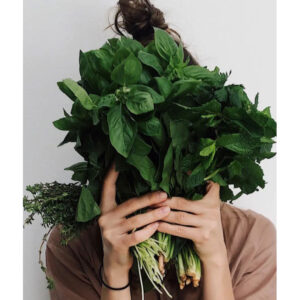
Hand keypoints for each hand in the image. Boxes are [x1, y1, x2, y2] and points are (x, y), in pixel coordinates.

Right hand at [98, 164, 169, 284]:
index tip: (118, 160)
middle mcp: (105, 218)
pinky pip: (137, 235)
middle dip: (148, 198)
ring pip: (136, 220)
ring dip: (153, 214)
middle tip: (164, 194)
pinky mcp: (117, 244)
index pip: (107, 187)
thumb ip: (128, 207)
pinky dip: (149, 230)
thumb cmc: (121, 236)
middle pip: (129, 204)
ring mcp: (110, 232)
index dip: (112, 173)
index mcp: (105, 208)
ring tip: (167, 210)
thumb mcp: (120, 220)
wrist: (114, 264)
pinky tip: (158, 225)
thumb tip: (149, 192)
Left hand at [157, 181, 226, 264]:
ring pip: (179, 216)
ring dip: (162, 214)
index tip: (176, 174)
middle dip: (165, 201)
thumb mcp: (207, 209)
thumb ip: (198, 196)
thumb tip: (181, 177)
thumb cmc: (206, 226)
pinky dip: (166, 227)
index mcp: (213, 200)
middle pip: (183, 202)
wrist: (215, 251)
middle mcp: (212, 210)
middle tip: (150, 199)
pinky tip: (157, 225)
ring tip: (149, 211)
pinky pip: (179, 230)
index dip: (191, 179)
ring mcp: (208, 223)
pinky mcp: (202, 236)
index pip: (205, 185)